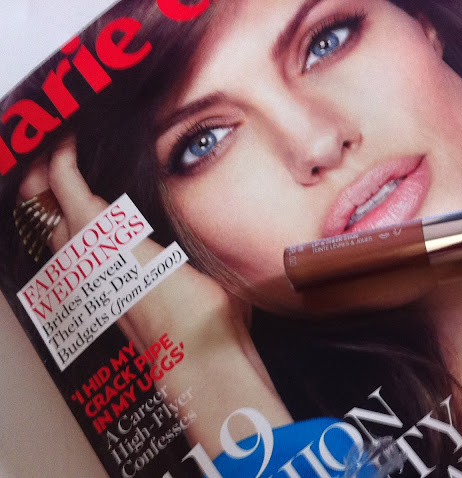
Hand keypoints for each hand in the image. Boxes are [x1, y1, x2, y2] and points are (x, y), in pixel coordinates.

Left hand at [18, 136, 291, 455]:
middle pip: (49, 218)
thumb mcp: (193, 255)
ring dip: (60, 221)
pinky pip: (77, 269)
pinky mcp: (102, 310)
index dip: (60, 160)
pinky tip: (99, 249)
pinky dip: (78, 249)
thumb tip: (179, 209)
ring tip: (78, 204)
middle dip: (48, 190)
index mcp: (107, 239)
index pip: (66, 188)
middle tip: (60, 169)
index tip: (65, 141)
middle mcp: (89, 263)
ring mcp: (92, 290)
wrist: (198, 361)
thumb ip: (175, 231)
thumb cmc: (202, 306)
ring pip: (59, 247)